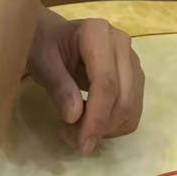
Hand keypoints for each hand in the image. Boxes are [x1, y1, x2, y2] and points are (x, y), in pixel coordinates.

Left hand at [27, 9, 144, 154]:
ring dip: (108, 129)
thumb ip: (58, 86)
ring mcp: (131, 60)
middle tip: (74, 141)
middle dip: (101, 127)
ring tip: (78, 132)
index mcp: (97, 33)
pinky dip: (114, 126)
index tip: (82, 142)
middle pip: (123, 97)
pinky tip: (91, 124)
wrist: (52, 37)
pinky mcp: (134, 76)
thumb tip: (75, 116)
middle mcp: (120, 43)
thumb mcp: (42, 62)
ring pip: (131, 107)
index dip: (97, 116)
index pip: (106, 82)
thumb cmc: (44, 45)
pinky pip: (133, 111)